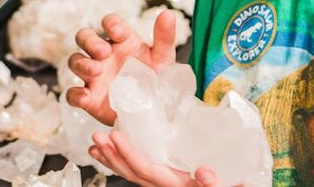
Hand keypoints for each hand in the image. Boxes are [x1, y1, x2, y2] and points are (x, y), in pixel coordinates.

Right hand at [66, 10, 175, 125]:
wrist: (154, 112)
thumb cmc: (156, 79)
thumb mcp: (163, 58)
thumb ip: (164, 37)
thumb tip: (168, 14)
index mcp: (121, 40)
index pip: (110, 22)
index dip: (111, 23)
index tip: (119, 32)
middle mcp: (104, 54)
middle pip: (84, 36)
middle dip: (89, 40)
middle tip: (103, 51)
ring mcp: (94, 76)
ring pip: (75, 61)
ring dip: (82, 63)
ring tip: (96, 71)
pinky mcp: (90, 98)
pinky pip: (72, 93)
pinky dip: (75, 94)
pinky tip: (85, 97)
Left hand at [89, 129, 237, 186]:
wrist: (220, 185)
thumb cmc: (222, 182)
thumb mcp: (221, 183)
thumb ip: (212, 182)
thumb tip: (205, 172)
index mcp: (173, 182)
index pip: (145, 168)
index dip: (128, 153)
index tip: (114, 136)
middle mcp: (162, 184)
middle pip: (131, 172)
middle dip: (112, 156)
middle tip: (96, 137)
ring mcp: (159, 180)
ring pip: (131, 172)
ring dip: (112, 158)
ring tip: (95, 145)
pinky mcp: (161, 174)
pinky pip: (137, 169)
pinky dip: (122, 159)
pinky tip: (113, 149)